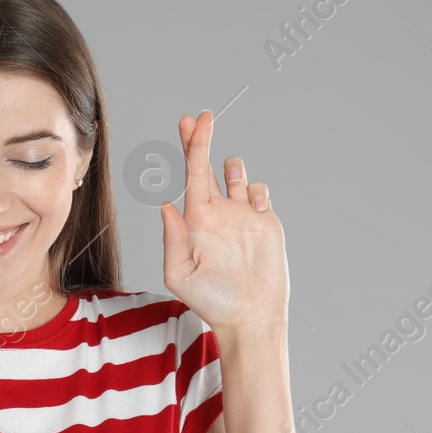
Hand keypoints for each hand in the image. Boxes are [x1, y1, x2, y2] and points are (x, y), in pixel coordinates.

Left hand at [158, 109, 288, 337]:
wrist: (251, 317)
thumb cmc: (212, 302)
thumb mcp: (181, 274)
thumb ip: (172, 239)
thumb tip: (166, 204)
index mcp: (194, 220)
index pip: (189, 176)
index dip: (189, 147)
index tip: (189, 122)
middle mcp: (216, 212)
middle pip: (207, 165)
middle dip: (202, 140)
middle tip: (200, 116)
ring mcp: (242, 215)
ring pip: (237, 173)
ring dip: (234, 168)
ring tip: (234, 183)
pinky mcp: (265, 221)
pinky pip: (261, 192)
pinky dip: (258, 192)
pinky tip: (257, 208)